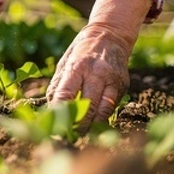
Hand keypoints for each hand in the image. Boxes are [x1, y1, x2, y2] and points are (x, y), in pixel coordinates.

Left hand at [47, 0, 151, 130]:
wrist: (110, 36)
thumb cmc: (81, 52)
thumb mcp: (64, 63)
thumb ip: (57, 86)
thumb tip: (51, 109)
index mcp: (77, 66)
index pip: (66, 94)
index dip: (60, 113)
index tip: (54, 127)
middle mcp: (97, 73)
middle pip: (87, 106)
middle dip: (77, 125)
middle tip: (68, 137)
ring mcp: (112, 80)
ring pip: (103, 111)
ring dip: (91, 127)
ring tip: (80, 136)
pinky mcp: (123, 85)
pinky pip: (112, 107)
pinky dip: (103, 119)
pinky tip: (95, 127)